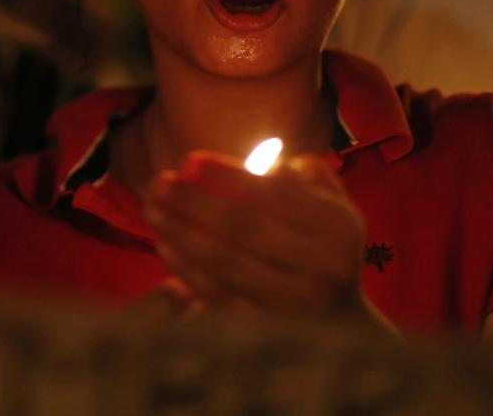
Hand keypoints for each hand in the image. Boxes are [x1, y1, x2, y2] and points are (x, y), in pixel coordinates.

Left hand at [146, 150, 366, 318]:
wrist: (340, 324)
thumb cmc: (323, 246)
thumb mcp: (330, 205)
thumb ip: (302, 177)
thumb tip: (262, 162)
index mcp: (339, 226)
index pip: (274, 193)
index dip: (228, 176)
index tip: (189, 161)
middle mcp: (322, 266)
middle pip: (244, 226)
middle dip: (195, 201)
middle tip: (159, 182)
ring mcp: (294, 303)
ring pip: (226, 262)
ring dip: (182, 232)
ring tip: (152, 209)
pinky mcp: (267, 331)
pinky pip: (218, 295)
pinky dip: (188, 270)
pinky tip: (165, 245)